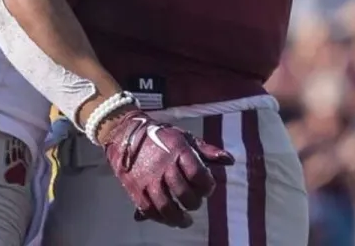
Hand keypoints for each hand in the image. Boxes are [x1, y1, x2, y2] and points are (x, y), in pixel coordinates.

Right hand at [100, 110, 233, 227]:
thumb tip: (229, 160)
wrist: (125, 132)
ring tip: (184, 221)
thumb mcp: (184, 137)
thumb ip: (207, 150)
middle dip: (194, 203)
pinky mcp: (135, 187)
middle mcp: (163, 165)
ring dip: (178, 218)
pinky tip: (167, 219)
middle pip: (184, 193)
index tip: (207, 189)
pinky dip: (160, 218)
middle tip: (194, 203)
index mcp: (178, 150)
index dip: (207, 186)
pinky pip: (148, 209)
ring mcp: (147, 178)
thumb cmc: (160, 136)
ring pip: (166, 206)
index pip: (198, 174)